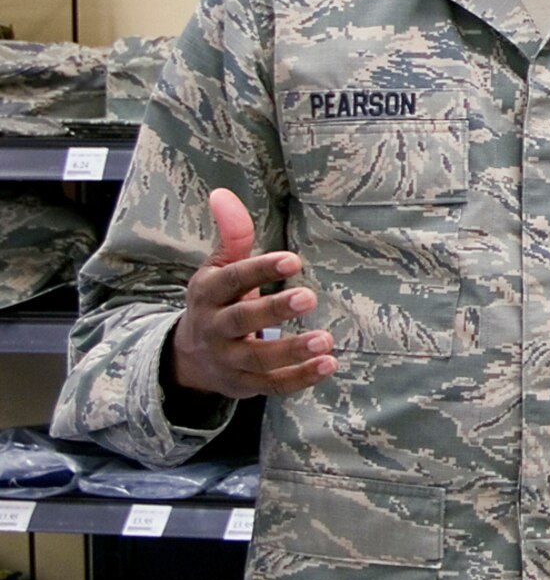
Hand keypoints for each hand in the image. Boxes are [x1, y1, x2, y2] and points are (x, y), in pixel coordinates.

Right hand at [169, 188, 336, 398]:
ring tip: (326, 340)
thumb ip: (231, 235)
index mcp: (207, 294)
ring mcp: (228, 360)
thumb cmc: (218, 302)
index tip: (293, 259)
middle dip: (274, 311)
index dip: (259, 270)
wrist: (190, 358)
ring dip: (292, 350)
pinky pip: (272, 386)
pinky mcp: (245, 385)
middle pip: (241, 321)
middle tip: (309, 297)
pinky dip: (300, 379)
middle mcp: (214, 329)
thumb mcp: (218, 270)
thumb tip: (222, 194)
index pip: (231, 280)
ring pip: (258, 359)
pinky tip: (329, 365)